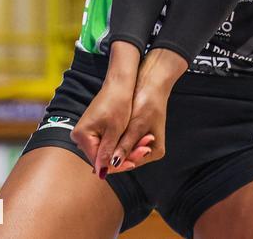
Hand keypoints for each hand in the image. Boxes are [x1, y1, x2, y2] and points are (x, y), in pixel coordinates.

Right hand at [71, 78, 145, 177]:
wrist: (119, 84)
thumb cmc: (118, 103)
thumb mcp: (115, 130)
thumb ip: (107, 152)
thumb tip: (101, 173)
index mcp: (82, 135)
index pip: (98, 160)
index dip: (117, 164)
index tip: (133, 164)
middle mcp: (79, 136)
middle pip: (101, 156)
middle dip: (122, 156)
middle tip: (141, 153)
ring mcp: (85, 132)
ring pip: (106, 150)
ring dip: (122, 150)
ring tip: (141, 148)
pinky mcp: (93, 129)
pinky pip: (105, 142)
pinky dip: (119, 143)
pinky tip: (133, 143)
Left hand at [109, 48, 188, 170]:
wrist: (152, 84)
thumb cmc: (148, 103)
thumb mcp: (134, 127)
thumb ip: (122, 148)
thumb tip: (107, 169)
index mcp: (155, 152)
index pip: (128, 164)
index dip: (112, 165)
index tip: (98, 166)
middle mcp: (151, 151)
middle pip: (126, 159)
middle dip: (112, 156)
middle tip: (96, 154)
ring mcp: (144, 142)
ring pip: (122, 151)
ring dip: (112, 148)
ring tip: (99, 145)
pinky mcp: (138, 134)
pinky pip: (123, 142)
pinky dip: (115, 140)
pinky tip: (106, 137)